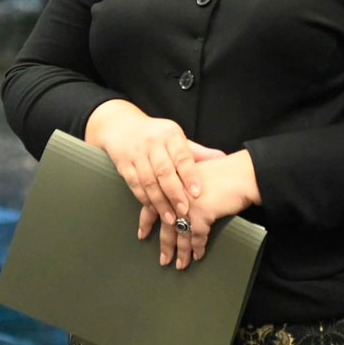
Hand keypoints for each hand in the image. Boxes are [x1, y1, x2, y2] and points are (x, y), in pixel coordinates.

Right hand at [85, 99, 224, 229]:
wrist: (121, 125)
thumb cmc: (156, 135)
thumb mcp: (176, 138)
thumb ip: (197, 152)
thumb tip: (222, 157)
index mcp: (170, 134)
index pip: (182, 156)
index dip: (190, 175)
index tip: (197, 193)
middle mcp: (153, 142)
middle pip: (164, 171)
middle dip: (174, 193)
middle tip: (184, 211)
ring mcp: (136, 153)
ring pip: (149, 181)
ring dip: (159, 202)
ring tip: (170, 218)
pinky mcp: (124, 164)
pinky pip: (135, 184)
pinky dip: (144, 198)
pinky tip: (153, 209)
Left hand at [145, 150, 260, 269]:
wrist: (242, 173)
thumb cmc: (223, 171)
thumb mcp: (196, 175)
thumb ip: (184, 186)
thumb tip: (178, 204)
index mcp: (172, 183)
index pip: (153, 204)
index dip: (147, 221)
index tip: (142, 234)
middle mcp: (175, 194)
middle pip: (166, 224)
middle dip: (165, 245)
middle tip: (163, 260)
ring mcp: (186, 204)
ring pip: (180, 234)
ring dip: (181, 252)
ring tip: (180, 265)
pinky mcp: (201, 214)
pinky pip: (197, 237)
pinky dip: (198, 248)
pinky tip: (198, 256)